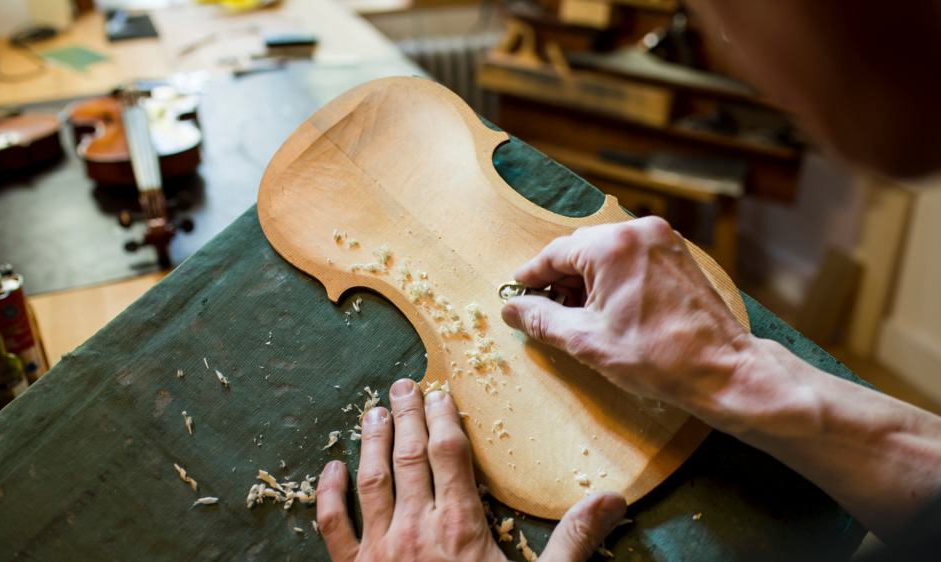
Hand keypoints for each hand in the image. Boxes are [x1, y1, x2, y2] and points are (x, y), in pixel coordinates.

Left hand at [316, 378, 627, 561]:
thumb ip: (573, 541)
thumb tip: (613, 500)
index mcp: (460, 526)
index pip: (450, 455)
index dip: (444, 418)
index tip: (440, 392)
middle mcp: (415, 528)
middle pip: (410, 457)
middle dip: (406, 417)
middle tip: (402, 385)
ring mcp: (379, 550)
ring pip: (371, 481)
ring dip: (370, 442)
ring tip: (371, 412)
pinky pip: (332, 526)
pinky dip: (328, 494)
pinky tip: (330, 468)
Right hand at [501, 216, 752, 415]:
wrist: (721, 369)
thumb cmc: (658, 357)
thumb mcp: (586, 340)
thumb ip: (541, 318)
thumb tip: (512, 308)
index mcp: (613, 246)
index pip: (555, 253)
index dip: (532, 277)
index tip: (518, 293)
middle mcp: (639, 232)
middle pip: (581, 249)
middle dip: (560, 280)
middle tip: (546, 311)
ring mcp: (663, 241)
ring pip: (608, 253)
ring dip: (587, 280)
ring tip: (579, 316)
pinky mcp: (678, 256)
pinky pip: (632, 258)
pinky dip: (614, 278)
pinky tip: (609, 309)